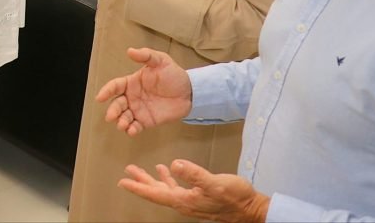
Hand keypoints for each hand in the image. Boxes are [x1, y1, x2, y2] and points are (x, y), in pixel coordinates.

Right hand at [95, 47, 192, 135]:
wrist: (190, 92)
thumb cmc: (173, 74)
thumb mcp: (160, 60)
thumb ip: (146, 55)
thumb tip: (129, 51)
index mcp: (132, 82)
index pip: (115, 86)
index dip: (106, 91)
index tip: (100, 97)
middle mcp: (132, 97)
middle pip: (117, 104)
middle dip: (113, 110)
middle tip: (111, 116)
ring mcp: (139, 110)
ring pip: (124, 117)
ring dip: (121, 121)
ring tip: (122, 124)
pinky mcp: (147, 121)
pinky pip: (136, 127)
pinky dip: (132, 130)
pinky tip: (131, 131)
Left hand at [119, 160, 269, 222]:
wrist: (252, 209)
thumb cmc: (235, 197)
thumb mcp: (214, 183)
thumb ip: (193, 174)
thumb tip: (174, 164)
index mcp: (184, 200)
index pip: (155, 194)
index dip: (138, 187)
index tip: (122, 182)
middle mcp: (184, 203)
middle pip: (156, 192)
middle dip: (141, 182)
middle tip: (127, 173)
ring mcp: (191, 201)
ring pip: (165, 190)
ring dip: (152, 180)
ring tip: (139, 171)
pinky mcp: (198, 197)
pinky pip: (177, 188)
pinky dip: (169, 179)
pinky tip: (168, 170)